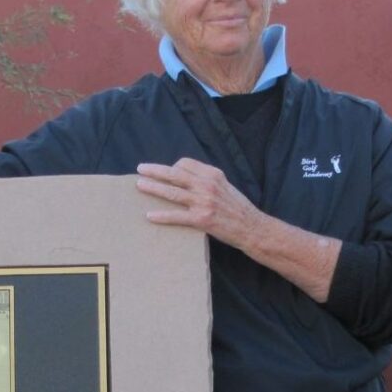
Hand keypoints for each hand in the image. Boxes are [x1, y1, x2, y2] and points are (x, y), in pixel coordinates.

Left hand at [136, 157, 340, 302]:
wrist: (252, 228)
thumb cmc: (238, 208)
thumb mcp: (225, 186)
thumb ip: (207, 180)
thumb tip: (186, 178)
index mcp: (213, 174)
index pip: (185, 164)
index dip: (172, 166)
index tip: (165, 172)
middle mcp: (207, 185)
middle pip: (174, 174)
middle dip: (155, 171)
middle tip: (140, 169)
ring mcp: (203, 202)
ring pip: (172, 192)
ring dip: (153, 188)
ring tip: (139, 186)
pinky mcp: (201, 220)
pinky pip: (176, 216)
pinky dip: (161, 215)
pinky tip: (149, 216)